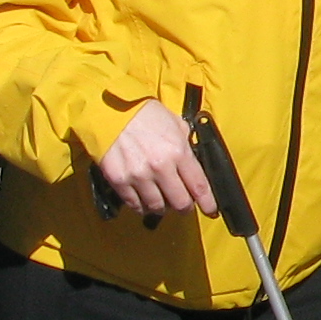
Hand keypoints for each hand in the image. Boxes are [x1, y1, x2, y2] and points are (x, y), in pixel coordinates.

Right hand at [95, 100, 212, 222]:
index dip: (207, 203)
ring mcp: (139, 176)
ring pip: (157, 207)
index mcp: (178, 151)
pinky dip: (141, 206)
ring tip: (162, 202)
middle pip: (180, 203)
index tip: (210, 210)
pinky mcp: (119, 180)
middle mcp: (160, 167)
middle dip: (184, 207)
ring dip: (162, 207)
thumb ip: (184, 143)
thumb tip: (191, 160)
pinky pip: (134, 204)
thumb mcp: (174, 122)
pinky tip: (143, 201)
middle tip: (183, 205)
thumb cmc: (143, 112)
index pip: (199, 186)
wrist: (110, 109)